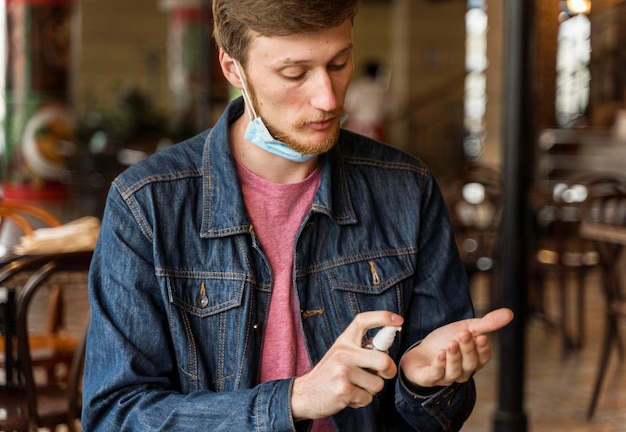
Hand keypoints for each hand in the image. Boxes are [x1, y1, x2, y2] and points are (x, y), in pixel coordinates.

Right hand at [291, 311, 403, 420]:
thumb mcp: (341, 354)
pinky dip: (361, 401)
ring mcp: (342, 371)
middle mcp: (343, 352)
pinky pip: (368, 398)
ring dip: (371, 390)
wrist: (305, 394)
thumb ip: (361, 349)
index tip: (399, 320)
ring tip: (355, 386)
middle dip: (389, 371)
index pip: (363, 321)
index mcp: (344, 341)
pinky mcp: (343, 390)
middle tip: (384, 374)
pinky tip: (349, 396)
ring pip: (377, 383)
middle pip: (383, 360)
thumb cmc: (329, 374)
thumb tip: (386, 343)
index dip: (383, 317)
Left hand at [399, 308, 513, 389]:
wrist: (420, 353)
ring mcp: (446, 377)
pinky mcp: (429, 379)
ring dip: (454, 357)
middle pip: (470, 364)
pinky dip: (439, 365)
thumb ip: (487, 324)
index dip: (483, 349)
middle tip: (464, 335)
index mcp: (474, 361)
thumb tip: (510, 313)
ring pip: (454, 371)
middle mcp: (462, 372)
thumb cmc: (446, 341)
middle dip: (468, 349)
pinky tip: (440, 354)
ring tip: (451, 343)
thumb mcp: (466, 329)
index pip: (483, 358)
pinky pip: (436, 375)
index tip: (481, 337)